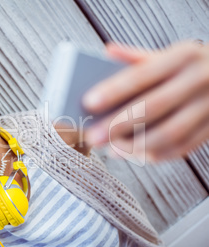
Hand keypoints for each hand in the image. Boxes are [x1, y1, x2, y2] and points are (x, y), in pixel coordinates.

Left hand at [83, 41, 208, 160]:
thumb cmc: (189, 65)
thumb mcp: (169, 53)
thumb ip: (137, 56)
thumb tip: (106, 52)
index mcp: (182, 57)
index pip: (142, 75)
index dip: (114, 90)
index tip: (88, 102)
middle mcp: (198, 80)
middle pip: (153, 107)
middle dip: (118, 125)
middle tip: (92, 137)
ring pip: (170, 133)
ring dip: (137, 146)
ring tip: (112, 150)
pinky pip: (183, 147)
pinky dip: (157, 155)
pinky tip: (136, 155)